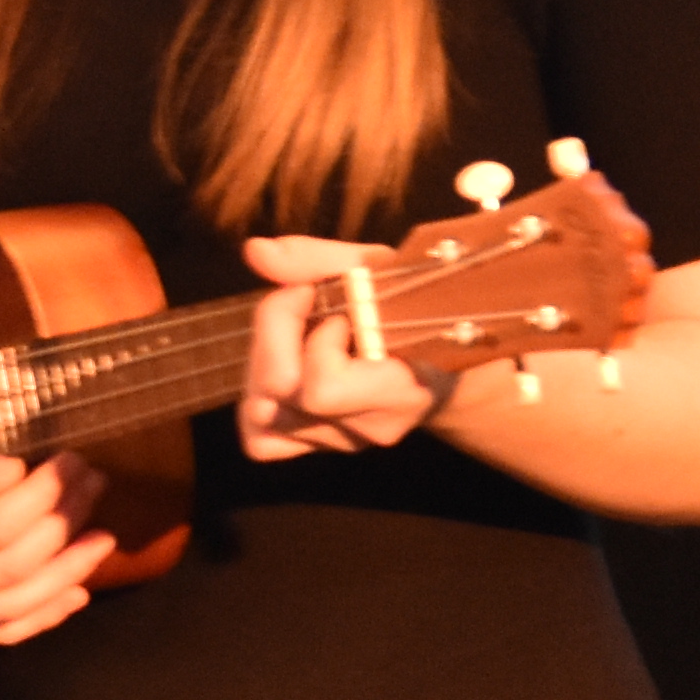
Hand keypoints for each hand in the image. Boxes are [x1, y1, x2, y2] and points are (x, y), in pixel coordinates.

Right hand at [0, 433, 119, 647]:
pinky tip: (72, 594)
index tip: (70, 460)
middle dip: (65, 525)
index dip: (45, 495)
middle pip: (14, 569)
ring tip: (102, 540)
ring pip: (14, 610)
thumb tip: (19, 475)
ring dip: (66, 575)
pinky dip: (39, 617)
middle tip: (93, 484)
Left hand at [234, 236, 441, 460]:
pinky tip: (286, 370)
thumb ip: (316, 260)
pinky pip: (261, 441)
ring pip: (260, 414)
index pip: (320, 389)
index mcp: (400, 391)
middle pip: (277, 395)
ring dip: (264, 362)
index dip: (313, 338)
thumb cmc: (413, 304)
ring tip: (297, 338)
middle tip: (304, 307)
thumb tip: (255, 252)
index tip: (333, 308)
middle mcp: (368, 428)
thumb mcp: (376, 269)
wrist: (444, 361)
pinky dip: (260, 403)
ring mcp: (343, 443)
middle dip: (274, 336)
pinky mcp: (321, 448)